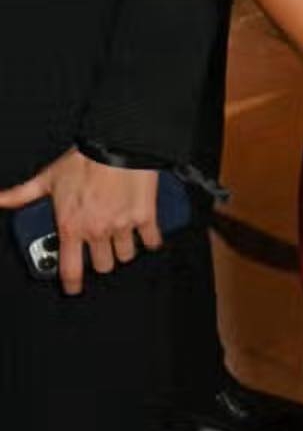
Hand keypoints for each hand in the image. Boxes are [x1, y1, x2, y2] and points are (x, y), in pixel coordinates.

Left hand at [0, 151, 159, 295]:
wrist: (119, 144)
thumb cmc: (84, 160)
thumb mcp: (48, 178)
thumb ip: (22, 194)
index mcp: (72, 226)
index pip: (70, 269)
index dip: (71, 284)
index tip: (73, 287)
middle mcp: (97, 231)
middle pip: (102, 265)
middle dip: (101, 260)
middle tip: (100, 250)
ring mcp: (123, 226)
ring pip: (125, 255)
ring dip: (123, 250)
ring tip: (121, 240)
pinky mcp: (146, 217)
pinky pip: (151, 240)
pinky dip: (150, 240)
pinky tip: (147, 235)